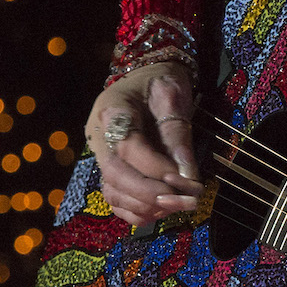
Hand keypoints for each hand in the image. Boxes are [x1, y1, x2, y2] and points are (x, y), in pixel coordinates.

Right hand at [83, 63, 203, 228]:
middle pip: (115, 175)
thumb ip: (177, 132)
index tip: (185, 179)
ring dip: (148, 206)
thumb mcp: (173, 97)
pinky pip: (116, 199)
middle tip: (186, 200)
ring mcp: (101, 156)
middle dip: (150, 194)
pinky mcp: (110, 170)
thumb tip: (187, 174)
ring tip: (182, 204)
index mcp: (112, 111)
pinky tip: (165, 209)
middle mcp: (99, 137)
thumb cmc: (161, 81)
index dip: (156, 168)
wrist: (146, 76)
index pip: (129, 148)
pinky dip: (138, 211)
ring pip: (113, 192)